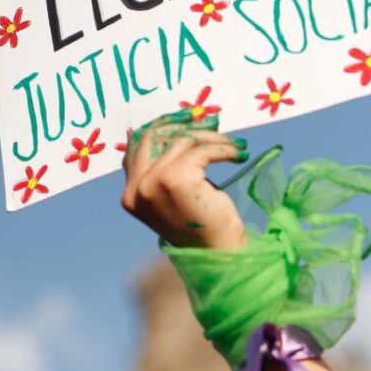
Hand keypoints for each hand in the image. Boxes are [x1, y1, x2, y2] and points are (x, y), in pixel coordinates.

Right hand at [121, 110, 248, 248]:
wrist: (219, 253)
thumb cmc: (204, 225)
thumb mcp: (179, 194)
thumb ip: (167, 168)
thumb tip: (173, 128)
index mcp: (131, 194)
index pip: (137, 146)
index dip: (162, 127)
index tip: (188, 117)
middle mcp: (137, 188)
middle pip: (154, 137)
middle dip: (184, 124)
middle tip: (212, 122)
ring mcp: (153, 183)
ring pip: (182, 140)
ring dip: (213, 138)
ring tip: (234, 145)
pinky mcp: (175, 179)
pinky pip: (202, 150)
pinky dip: (224, 148)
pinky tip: (238, 154)